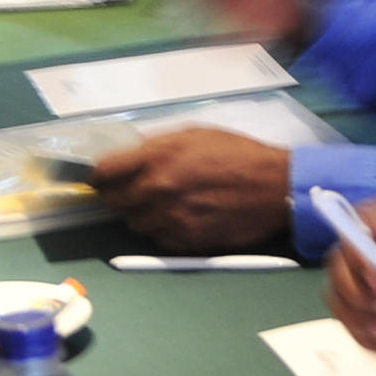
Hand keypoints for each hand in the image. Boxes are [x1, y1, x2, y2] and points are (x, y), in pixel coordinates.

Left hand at [88, 129, 290, 252]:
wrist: (275, 187)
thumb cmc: (238, 154)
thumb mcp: (194, 134)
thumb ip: (157, 145)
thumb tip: (130, 155)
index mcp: (156, 157)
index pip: (102, 173)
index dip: (100, 176)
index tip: (105, 178)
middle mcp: (156, 189)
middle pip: (113, 202)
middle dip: (122, 196)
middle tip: (139, 191)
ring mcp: (169, 218)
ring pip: (135, 223)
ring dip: (144, 215)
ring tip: (168, 205)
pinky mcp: (184, 242)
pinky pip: (158, 240)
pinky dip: (165, 231)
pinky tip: (184, 218)